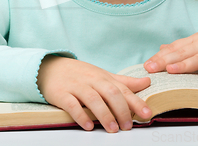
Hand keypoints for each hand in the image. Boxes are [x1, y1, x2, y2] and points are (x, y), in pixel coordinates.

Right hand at [37, 56, 151, 131]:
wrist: (50, 67)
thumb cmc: (80, 74)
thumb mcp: (103, 75)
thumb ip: (124, 82)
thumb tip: (147, 82)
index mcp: (104, 77)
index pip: (123, 90)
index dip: (136, 102)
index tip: (147, 114)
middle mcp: (92, 81)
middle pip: (111, 93)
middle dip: (122, 110)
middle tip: (128, 126)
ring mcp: (77, 86)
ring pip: (93, 99)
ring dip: (104, 114)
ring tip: (112, 129)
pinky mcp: (61, 94)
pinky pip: (72, 104)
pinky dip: (81, 115)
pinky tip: (88, 126)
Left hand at [144, 22, 197, 76]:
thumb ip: (182, 46)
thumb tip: (161, 49)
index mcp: (196, 40)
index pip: (175, 48)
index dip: (160, 57)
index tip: (146, 65)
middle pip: (183, 53)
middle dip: (165, 61)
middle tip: (150, 69)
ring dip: (185, 64)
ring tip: (170, 70)